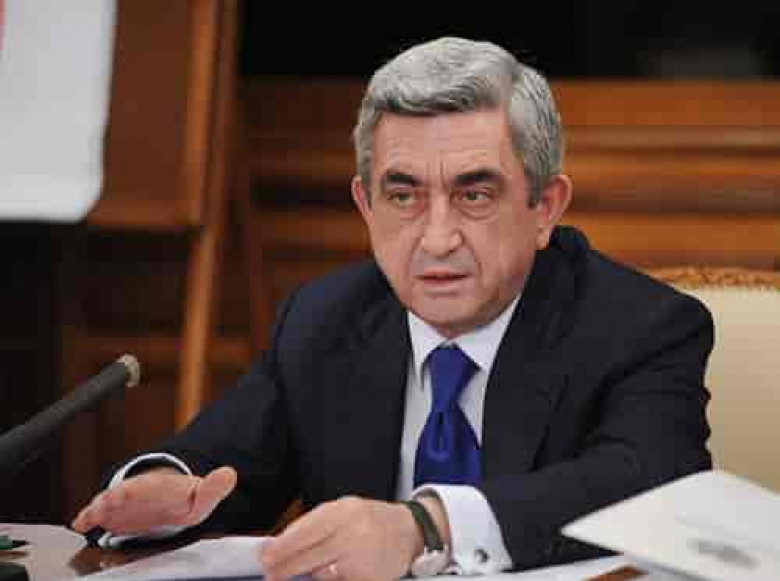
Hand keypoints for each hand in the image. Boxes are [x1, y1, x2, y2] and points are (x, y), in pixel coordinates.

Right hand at [71, 466, 236, 535]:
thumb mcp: (201, 495)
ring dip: (98, 510)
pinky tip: (80, 524)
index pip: (145, 487)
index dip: (135, 490)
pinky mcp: (114, 516)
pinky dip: (87, 518)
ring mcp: (122, 504)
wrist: (170, 499)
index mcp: (157, 486)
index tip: (124, 493)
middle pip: (120, 494)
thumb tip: (230, 474)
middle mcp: (135, 491)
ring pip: (105, 505)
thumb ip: (214, 487)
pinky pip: (96, 515)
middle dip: (111, 500)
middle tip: (103, 506)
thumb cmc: (183, 498)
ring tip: (90, 517)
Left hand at [259, 496, 422, 580]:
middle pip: (308, 555)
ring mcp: (360, 557)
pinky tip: (329, 574)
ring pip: (321, 573)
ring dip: (308, 574)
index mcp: (342, 511)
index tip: (265, 556)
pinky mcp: (367, 578)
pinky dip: (329, 579)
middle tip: (270, 573)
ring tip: (300, 572)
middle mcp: (351, 532)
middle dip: (285, 567)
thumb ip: (316, 524)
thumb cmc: (372, 520)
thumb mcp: (344, 510)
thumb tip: (283, 541)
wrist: (410, 531)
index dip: (282, 547)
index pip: (304, 531)